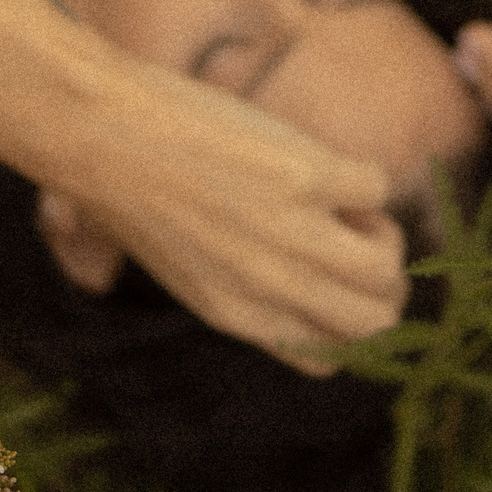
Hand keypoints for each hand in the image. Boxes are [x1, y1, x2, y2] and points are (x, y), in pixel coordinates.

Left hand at [49, 56, 404, 376]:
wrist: (104, 133)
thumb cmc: (131, 192)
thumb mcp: (184, 270)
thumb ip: (242, 291)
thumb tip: (301, 288)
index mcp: (239, 317)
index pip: (332, 358)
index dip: (347, 320)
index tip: (331, 279)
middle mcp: (271, 287)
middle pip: (375, 321)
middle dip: (380, 282)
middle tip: (351, 238)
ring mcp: (293, 233)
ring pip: (387, 268)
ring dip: (381, 233)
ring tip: (343, 205)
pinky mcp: (306, 175)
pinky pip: (376, 188)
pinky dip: (360, 176)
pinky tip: (322, 163)